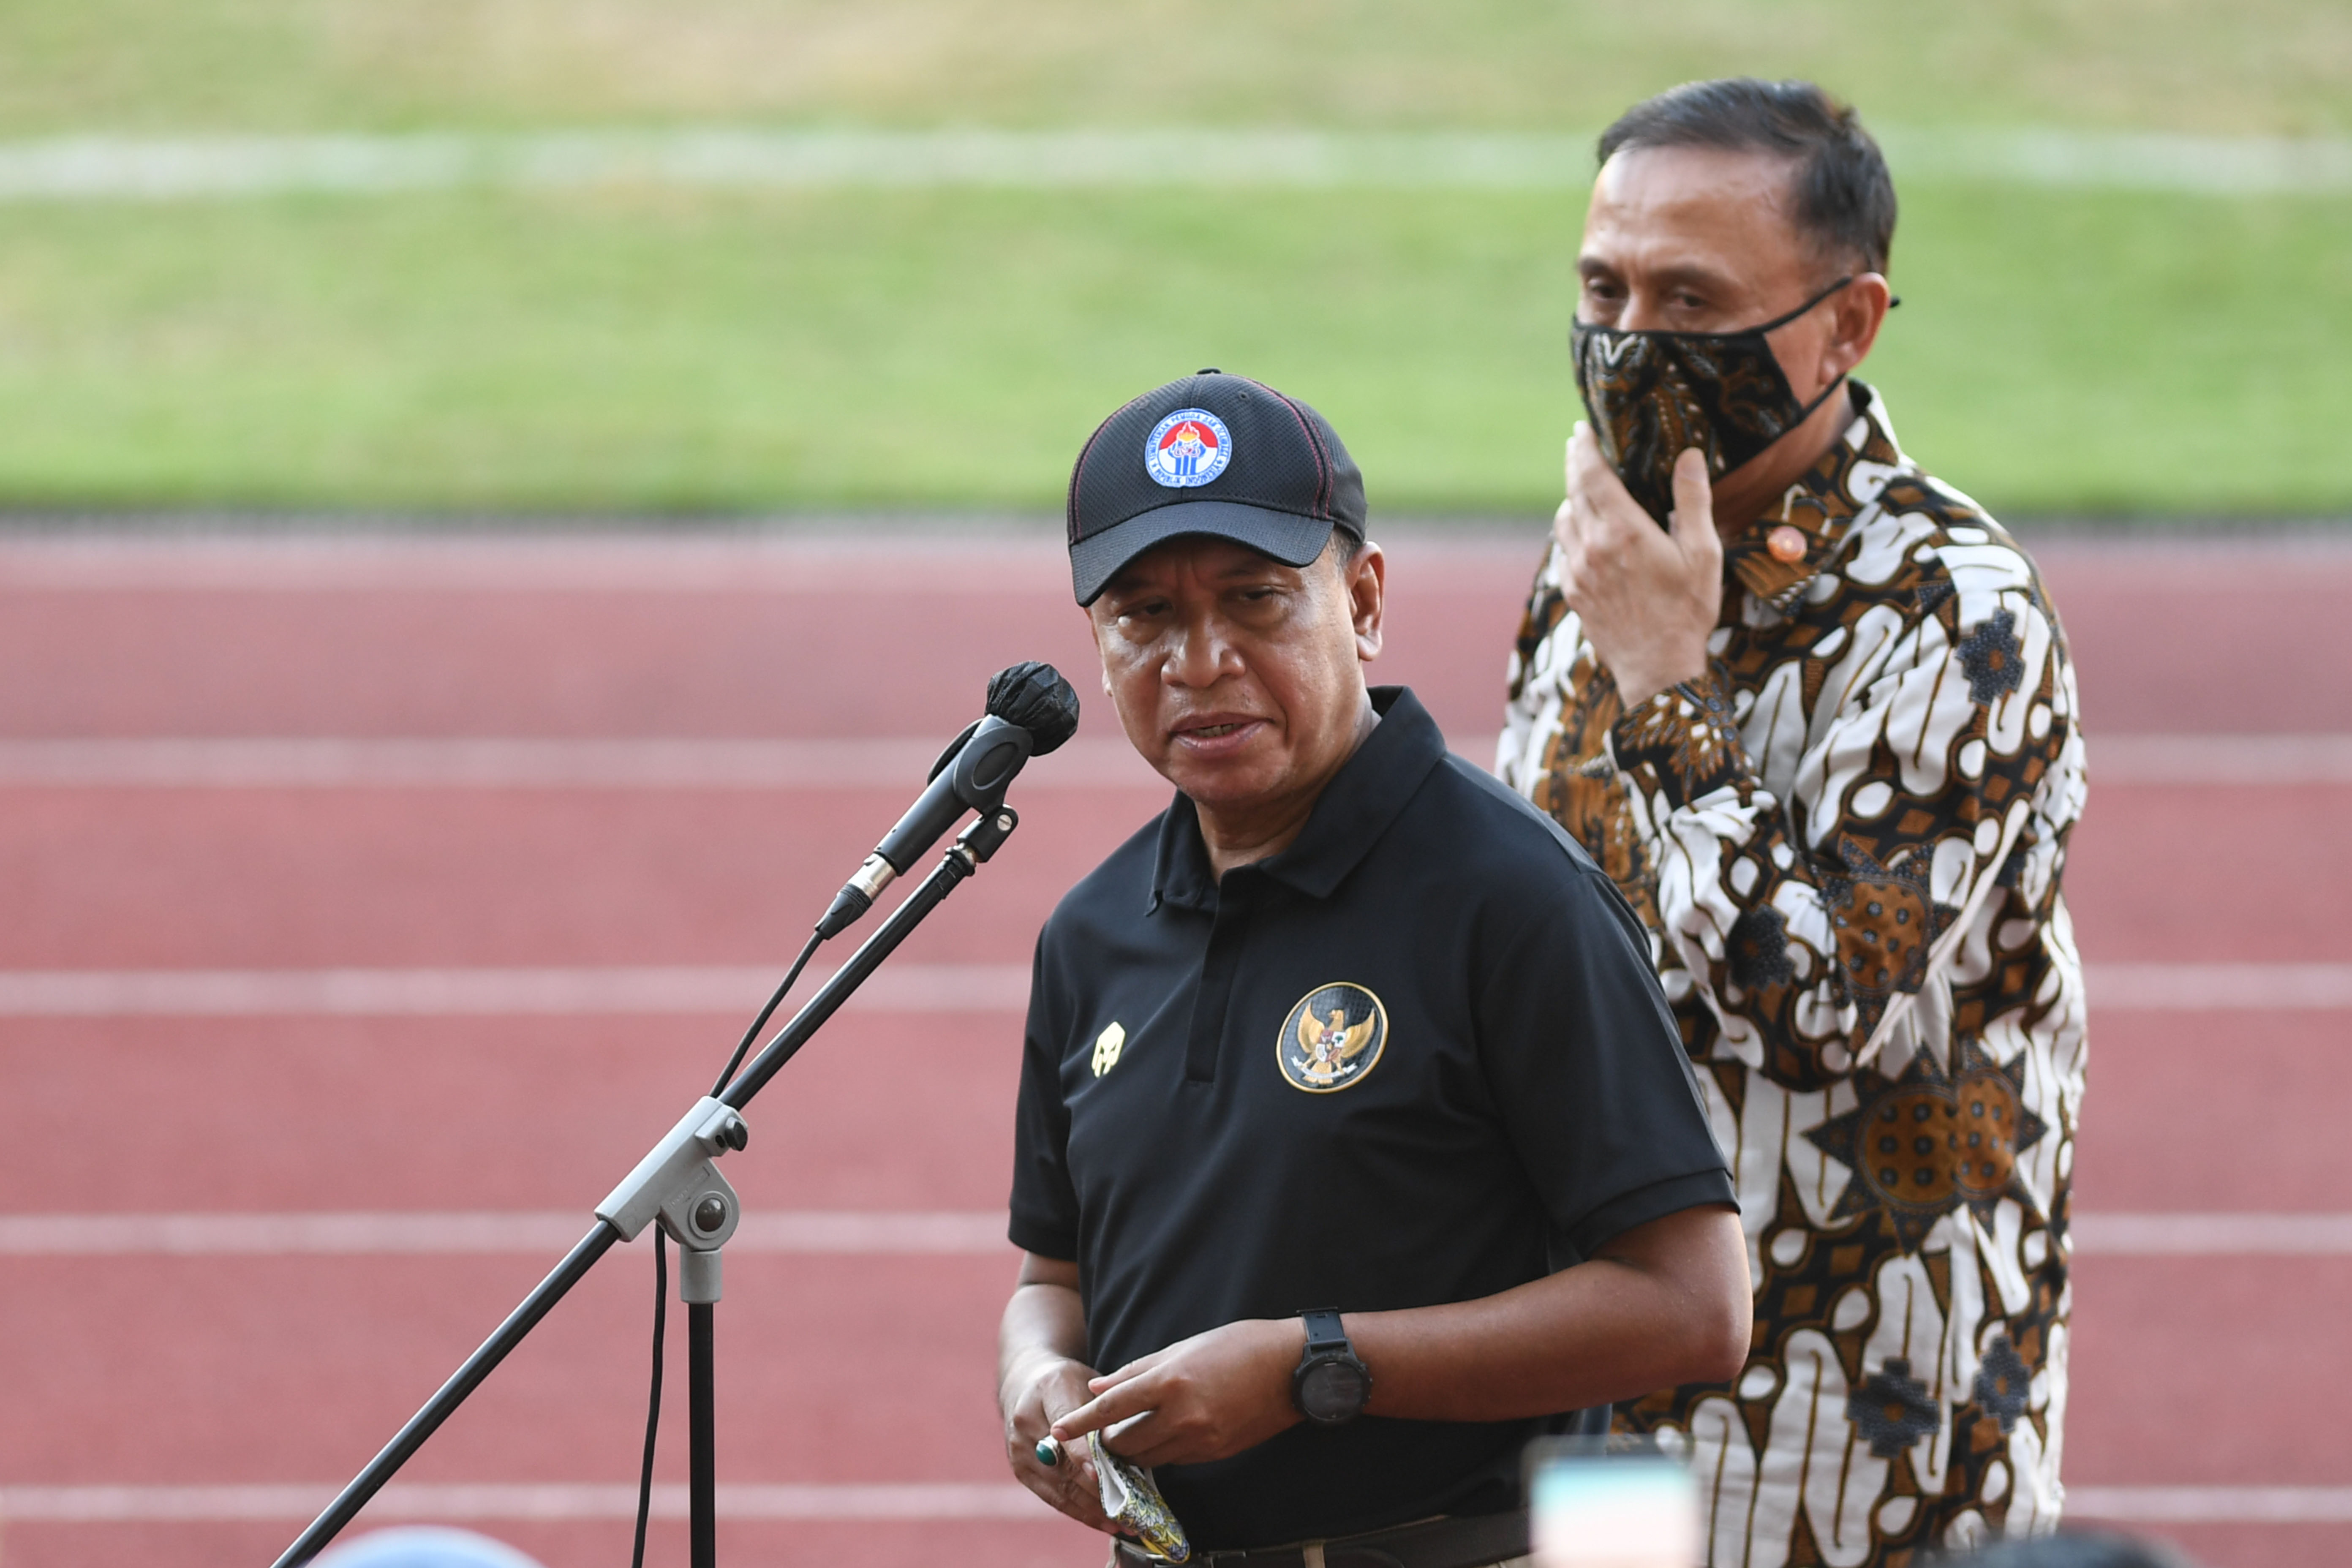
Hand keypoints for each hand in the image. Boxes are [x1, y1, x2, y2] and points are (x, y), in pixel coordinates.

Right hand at [1001, 1352, 1121, 1532]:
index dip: (1081, 1454)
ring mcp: (1019, 1450)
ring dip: (1093, 1510)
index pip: (1065, 1427)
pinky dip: (1080, 1512)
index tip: (1100, 1474)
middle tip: (1129, 1510)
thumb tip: (1132, 1449)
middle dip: (1097, 1491)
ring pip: (1059, 1487)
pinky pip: (1053, 1497)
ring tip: (1124, 1524)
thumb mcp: (1087, 1382)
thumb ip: (1104, 1412)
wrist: (1026, 1382)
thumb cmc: (1068, 1383)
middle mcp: (1026, 1422)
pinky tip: (1104, 1523)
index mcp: (1048, 1391)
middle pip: (1063, 1465)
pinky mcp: (1020, 1470)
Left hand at [1051, 1317, 1304, 1469]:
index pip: (1112, 1409)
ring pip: (1150, 1458)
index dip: (1082, 1422)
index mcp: (1171, 1382)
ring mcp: (1202, 1439)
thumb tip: (1099, 1388)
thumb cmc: (1239, 1345)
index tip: (1058, 1431)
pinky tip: (1164, 1435)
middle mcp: (1183, 1416)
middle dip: (1109, 1441)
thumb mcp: (1184, 1348)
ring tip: (1129, 1434)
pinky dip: (1162, 1451)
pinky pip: (1175, 1460)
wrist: (1292, 1370)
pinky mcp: (1216, 1454)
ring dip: (1134, 1450)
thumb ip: (1137, 1371)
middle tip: (1102, 1431)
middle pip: (1127, 1443)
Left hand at [1554, 426, 1721, 709]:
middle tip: (1578, 445)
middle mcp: (1592, 548)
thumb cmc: (1687, 612)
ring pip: (1564, 521)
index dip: (1585, 450)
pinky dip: (1571, 532)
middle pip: (1573, 494)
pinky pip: (1564, 551)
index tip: (1582, 430)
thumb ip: (1692, 501)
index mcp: (1623, 532)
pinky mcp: (1573, 593)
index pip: (1592, 477)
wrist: (1658, 669)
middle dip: (1575, 465)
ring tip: (1582, 487)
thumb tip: (1688, 456)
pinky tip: (1584, 532)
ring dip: (1571, 499)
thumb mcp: (1703, 554)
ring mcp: (1577, 572)